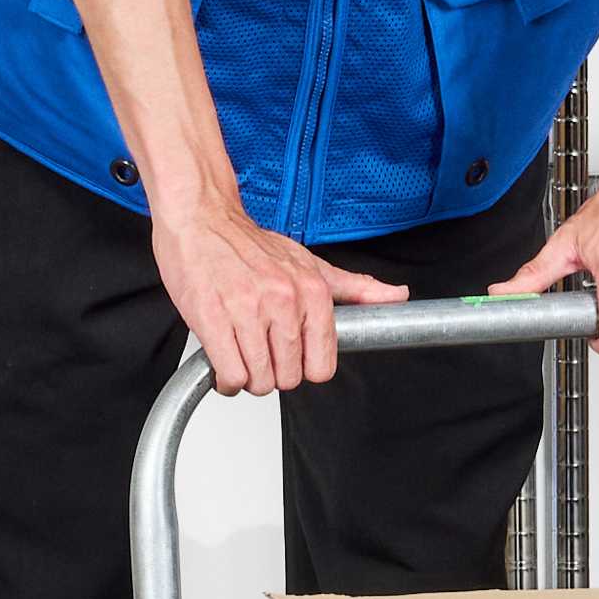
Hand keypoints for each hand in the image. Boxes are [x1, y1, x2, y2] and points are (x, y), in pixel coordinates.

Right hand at [153, 201, 406, 396]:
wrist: (201, 218)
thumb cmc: (249, 244)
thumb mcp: (309, 262)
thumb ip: (355, 286)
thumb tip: (397, 296)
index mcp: (312, 291)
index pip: (322, 366)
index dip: (303, 368)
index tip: (290, 356)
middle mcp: (284, 301)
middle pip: (288, 378)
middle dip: (272, 373)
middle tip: (260, 351)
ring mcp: (248, 311)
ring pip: (259, 380)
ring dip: (248, 376)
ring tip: (240, 352)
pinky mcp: (213, 319)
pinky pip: (231, 375)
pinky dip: (226, 378)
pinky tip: (223, 359)